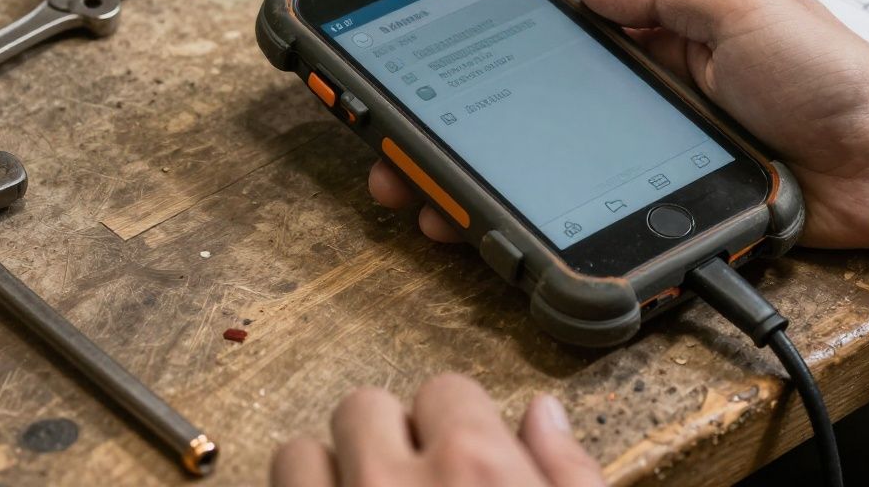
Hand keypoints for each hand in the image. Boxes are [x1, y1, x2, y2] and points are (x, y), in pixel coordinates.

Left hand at [270, 374, 603, 486]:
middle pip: (365, 405)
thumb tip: (544, 415)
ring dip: (328, 475)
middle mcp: (394, 486)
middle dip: (388, 439)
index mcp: (476, 471)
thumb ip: (569, 474)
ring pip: (299, 453)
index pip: (446, 391)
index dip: (456, 427)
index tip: (462, 461)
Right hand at [369, 0, 868, 254]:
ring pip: (550, 180)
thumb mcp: (742, 5)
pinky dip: (543, 233)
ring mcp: (649, 164)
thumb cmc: (830, 75)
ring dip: (485, 192)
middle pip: (533, 122)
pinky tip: (495, 239)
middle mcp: (645, 105)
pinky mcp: (667, 213)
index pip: (560, 48)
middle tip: (402, 154)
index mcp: (661, 46)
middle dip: (463, 139)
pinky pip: (595, 221)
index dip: (494, 60)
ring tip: (429, 201)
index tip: (435, 72)